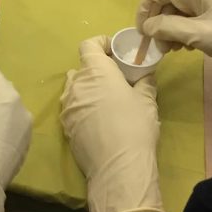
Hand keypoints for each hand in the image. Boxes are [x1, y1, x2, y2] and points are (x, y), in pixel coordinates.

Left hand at [60, 36, 165, 211]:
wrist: (118, 166)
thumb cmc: (135, 126)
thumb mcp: (147, 101)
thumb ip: (144, 82)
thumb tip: (145, 75)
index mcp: (96, 71)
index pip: (89, 45)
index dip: (101, 44)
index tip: (113, 53)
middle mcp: (76, 85)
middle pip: (81, 68)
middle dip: (96, 70)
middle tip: (115, 80)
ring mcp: (67, 106)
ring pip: (74, 88)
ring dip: (87, 89)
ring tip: (105, 101)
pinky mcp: (64, 126)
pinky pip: (71, 108)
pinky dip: (82, 107)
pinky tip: (97, 120)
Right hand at [136, 0, 211, 85]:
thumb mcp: (199, 35)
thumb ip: (168, 28)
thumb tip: (147, 26)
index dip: (145, 12)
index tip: (143, 35)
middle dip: (163, 23)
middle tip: (164, 49)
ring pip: (184, 2)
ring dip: (176, 24)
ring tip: (178, 48)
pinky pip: (198, 3)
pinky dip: (190, 20)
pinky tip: (192, 40)